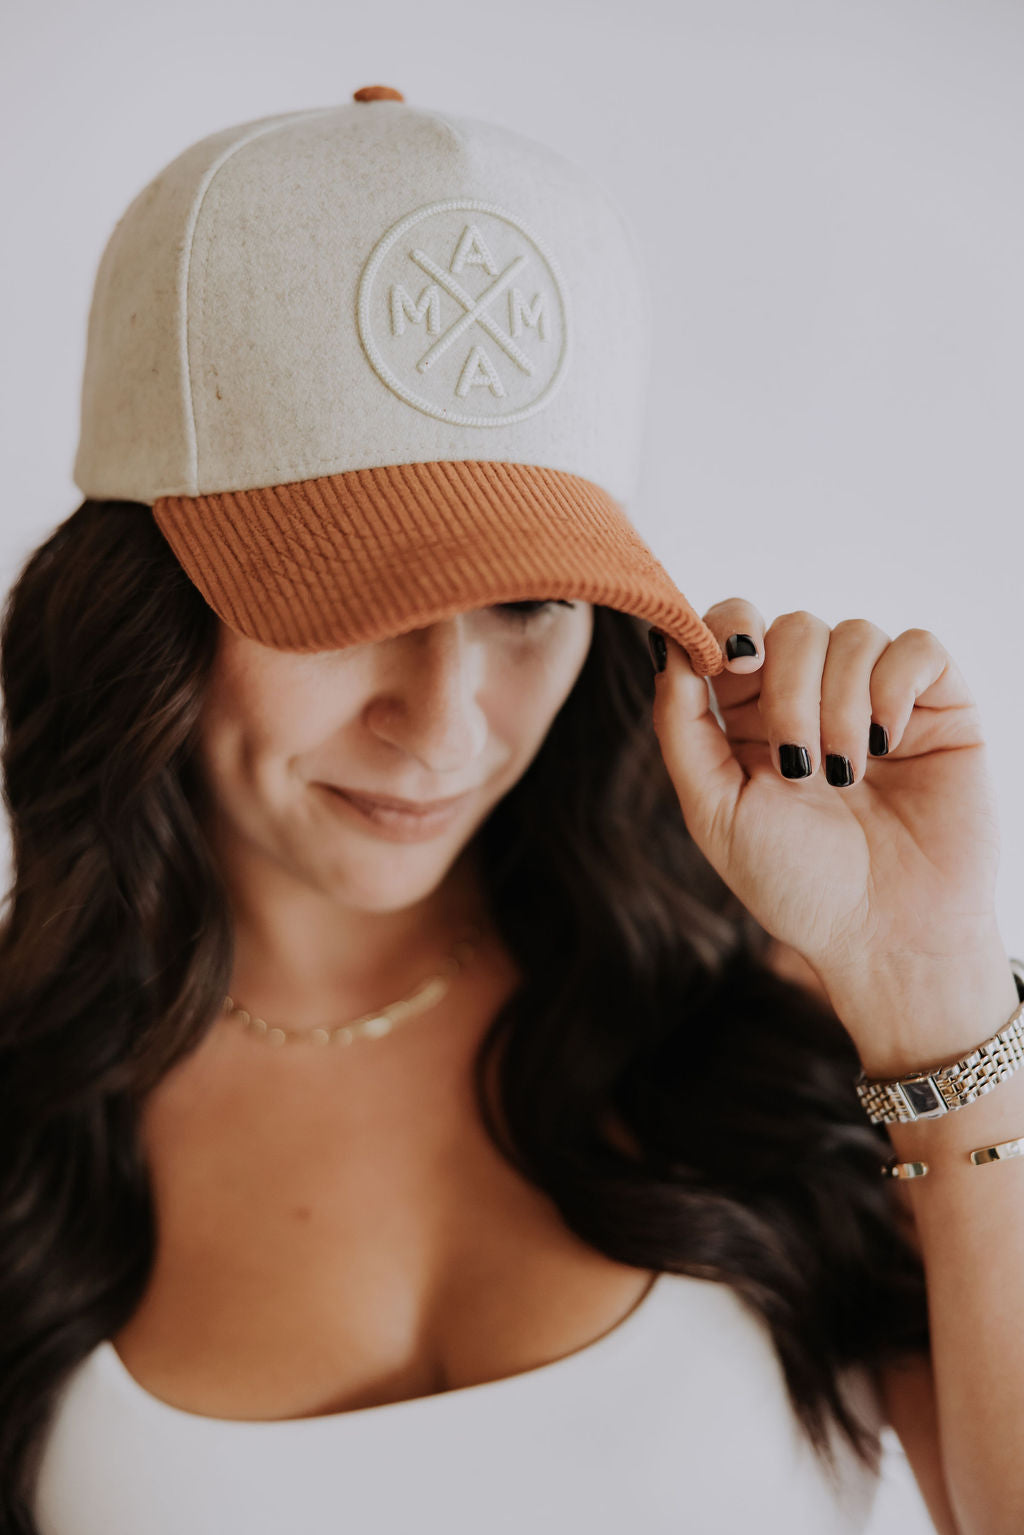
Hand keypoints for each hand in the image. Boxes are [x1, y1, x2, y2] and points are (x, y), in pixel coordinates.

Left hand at [650, 603, 1006, 1060]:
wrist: (887, 938)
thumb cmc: (797, 885)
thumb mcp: (715, 810)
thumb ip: (680, 724)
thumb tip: (665, 642)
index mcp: (751, 718)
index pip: (734, 629)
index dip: (727, 627)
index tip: (732, 664)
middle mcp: (814, 698)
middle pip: (791, 628)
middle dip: (787, 691)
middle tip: (797, 765)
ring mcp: (877, 698)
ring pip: (851, 634)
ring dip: (840, 706)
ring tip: (845, 778)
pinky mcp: (938, 706)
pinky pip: (916, 647)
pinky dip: (894, 687)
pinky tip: (888, 744)